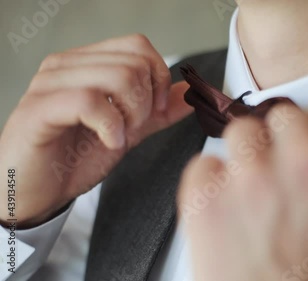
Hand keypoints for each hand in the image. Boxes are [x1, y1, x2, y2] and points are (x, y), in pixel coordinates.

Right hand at [0, 34, 192, 226]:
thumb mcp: (127, 132)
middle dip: (147, 102)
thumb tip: (189, 92)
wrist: (36, 193)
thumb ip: (158, 112)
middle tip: (133, 129)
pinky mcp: (38, 108)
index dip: (159, 77)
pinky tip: (108, 142)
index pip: (137, 46)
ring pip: (116, 76)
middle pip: (133, 62)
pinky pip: (90, 100)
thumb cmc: (73, 159)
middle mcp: (66, 65)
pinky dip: (111, 126)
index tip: (158, 110)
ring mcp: (50, 83)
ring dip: (131, 115)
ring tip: (118, 136)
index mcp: (87, 64)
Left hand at [178, 99, 307, 280]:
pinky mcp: (205, 199)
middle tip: (277, 171)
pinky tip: (224, 212)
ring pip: (239, 132)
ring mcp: (251, 180)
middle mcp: (303, 164)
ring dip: (242, 157)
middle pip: (282, 115)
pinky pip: (202, 165)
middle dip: (279, 140)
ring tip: (248, 194)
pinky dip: (209, 185)